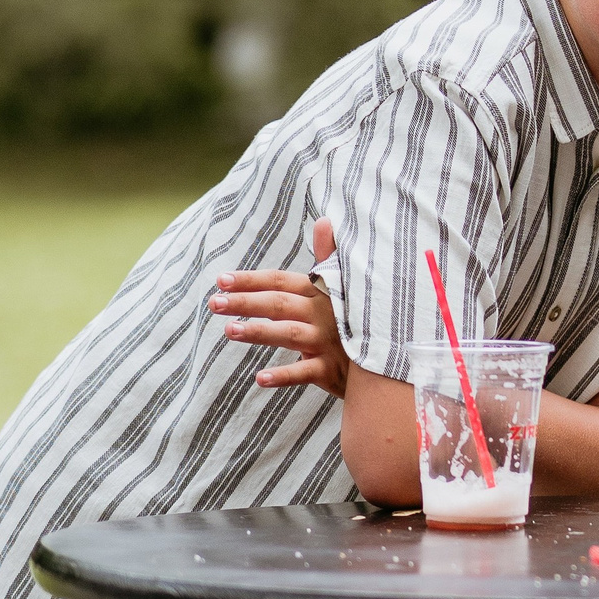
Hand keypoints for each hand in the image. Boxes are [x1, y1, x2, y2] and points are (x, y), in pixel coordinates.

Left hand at [220, 218, 352, 397]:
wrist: (385, 356)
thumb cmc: (357, 318)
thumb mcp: (346, 285)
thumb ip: (329, 255)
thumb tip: (323, 221)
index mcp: (321, 292)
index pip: (280, 281)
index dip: (251, 280)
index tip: (221, 280)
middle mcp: (323, 314)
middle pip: (279, 304)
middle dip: (245, 302)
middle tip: (214, 303)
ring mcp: (327, 342)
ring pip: (289, 334)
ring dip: (259, 332)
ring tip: (229, 330)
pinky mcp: (331, 369)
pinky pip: (305, 372)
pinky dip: (284, 375)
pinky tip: (260, 378)